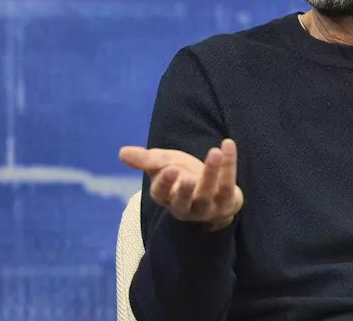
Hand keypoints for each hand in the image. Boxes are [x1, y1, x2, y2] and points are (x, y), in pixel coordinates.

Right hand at [119, 138, 243, 231]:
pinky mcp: (227, 202)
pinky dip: (229, 164)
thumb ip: (146, 160)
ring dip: (211, 172)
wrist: (214, 190)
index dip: (164, 183)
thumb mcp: (164, 165)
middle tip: (186, 175)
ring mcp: (207, 207)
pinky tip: (228, 144)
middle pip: (183, 202)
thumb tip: (122, 152)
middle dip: (184, 189)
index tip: (169, 169)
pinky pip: (228, 184)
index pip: (161, 194)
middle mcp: (185, 207)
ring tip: (214, 152)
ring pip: (208, 193)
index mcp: (166, 197)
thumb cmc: (184, 176)